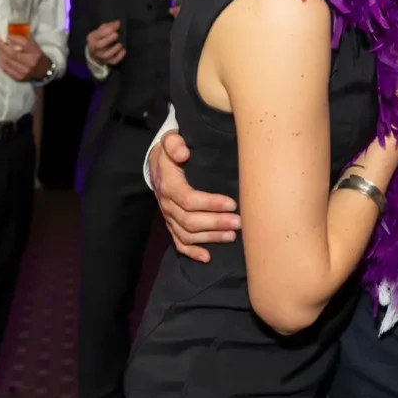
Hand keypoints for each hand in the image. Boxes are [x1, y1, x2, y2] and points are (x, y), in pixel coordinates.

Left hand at [0, 35, 51, 81]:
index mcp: (36, 52)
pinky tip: (1, 56)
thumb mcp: (34, 45)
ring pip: (7, 61)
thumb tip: (11, 31)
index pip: (24, 43)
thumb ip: (24, 38)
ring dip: (0, 53)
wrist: (43, 71)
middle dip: (1, 46)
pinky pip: (5, 68)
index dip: (13, 38)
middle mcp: (30, 62)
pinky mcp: (18, 77)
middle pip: (12, 53)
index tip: (6, 35)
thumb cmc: (37, 55)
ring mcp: (24, 71)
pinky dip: (1, 61)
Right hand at [87, 20, 125, 65]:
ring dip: (115, 49)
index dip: (108, 29)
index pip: (98, 34)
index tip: (117, 25)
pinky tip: (123, 50)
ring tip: (120, 44)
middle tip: (116, 34)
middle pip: (100, 45)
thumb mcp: (100, 31)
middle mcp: (95, 48)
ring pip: (106, 55)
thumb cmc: (100, 38)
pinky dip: (120, 56)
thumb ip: (109, 26)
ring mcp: (101, 56)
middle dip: (109, 39)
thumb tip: (117, 23)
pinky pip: (113, 61)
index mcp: (92, 38)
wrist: (95, 53)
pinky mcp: (108, 62)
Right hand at [149, 131, 240, 261]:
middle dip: (215, 224)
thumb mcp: (170, 139)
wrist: (158, 161)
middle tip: (239, 223)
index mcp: (169, 183)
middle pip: (190, 220)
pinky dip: (192, 252)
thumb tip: (184, 153)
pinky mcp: (171, 224)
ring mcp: (168, 216)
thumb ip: (175, 143)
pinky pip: (178, 242)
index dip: (210, 203)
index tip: (232, 203)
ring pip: (186, 234)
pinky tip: (207, 257)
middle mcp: (167, 203)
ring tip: (233, 236)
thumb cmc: (172, 149)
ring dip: (210, 238)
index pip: (188, 199)